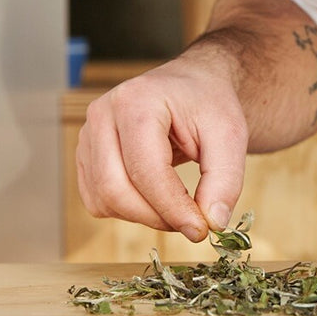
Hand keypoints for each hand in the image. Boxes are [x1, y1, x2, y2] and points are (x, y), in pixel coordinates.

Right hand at [75, 57, 247, 241]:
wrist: (192, 86)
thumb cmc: (208, 104)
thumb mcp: (230, 135)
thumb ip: (225, 179)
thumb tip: (213, 221)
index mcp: (136, 101)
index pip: (146, 170)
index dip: (173, 208)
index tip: (201, 229)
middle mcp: (102, 115)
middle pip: (115, 189)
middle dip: (156, 217)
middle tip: (192, 223)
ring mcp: (88, 135)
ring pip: (104, 199)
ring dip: (143, 216)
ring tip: (177, 205)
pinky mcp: (86, 155)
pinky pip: (97, 200)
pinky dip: (127, 211)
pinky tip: (155, 198)